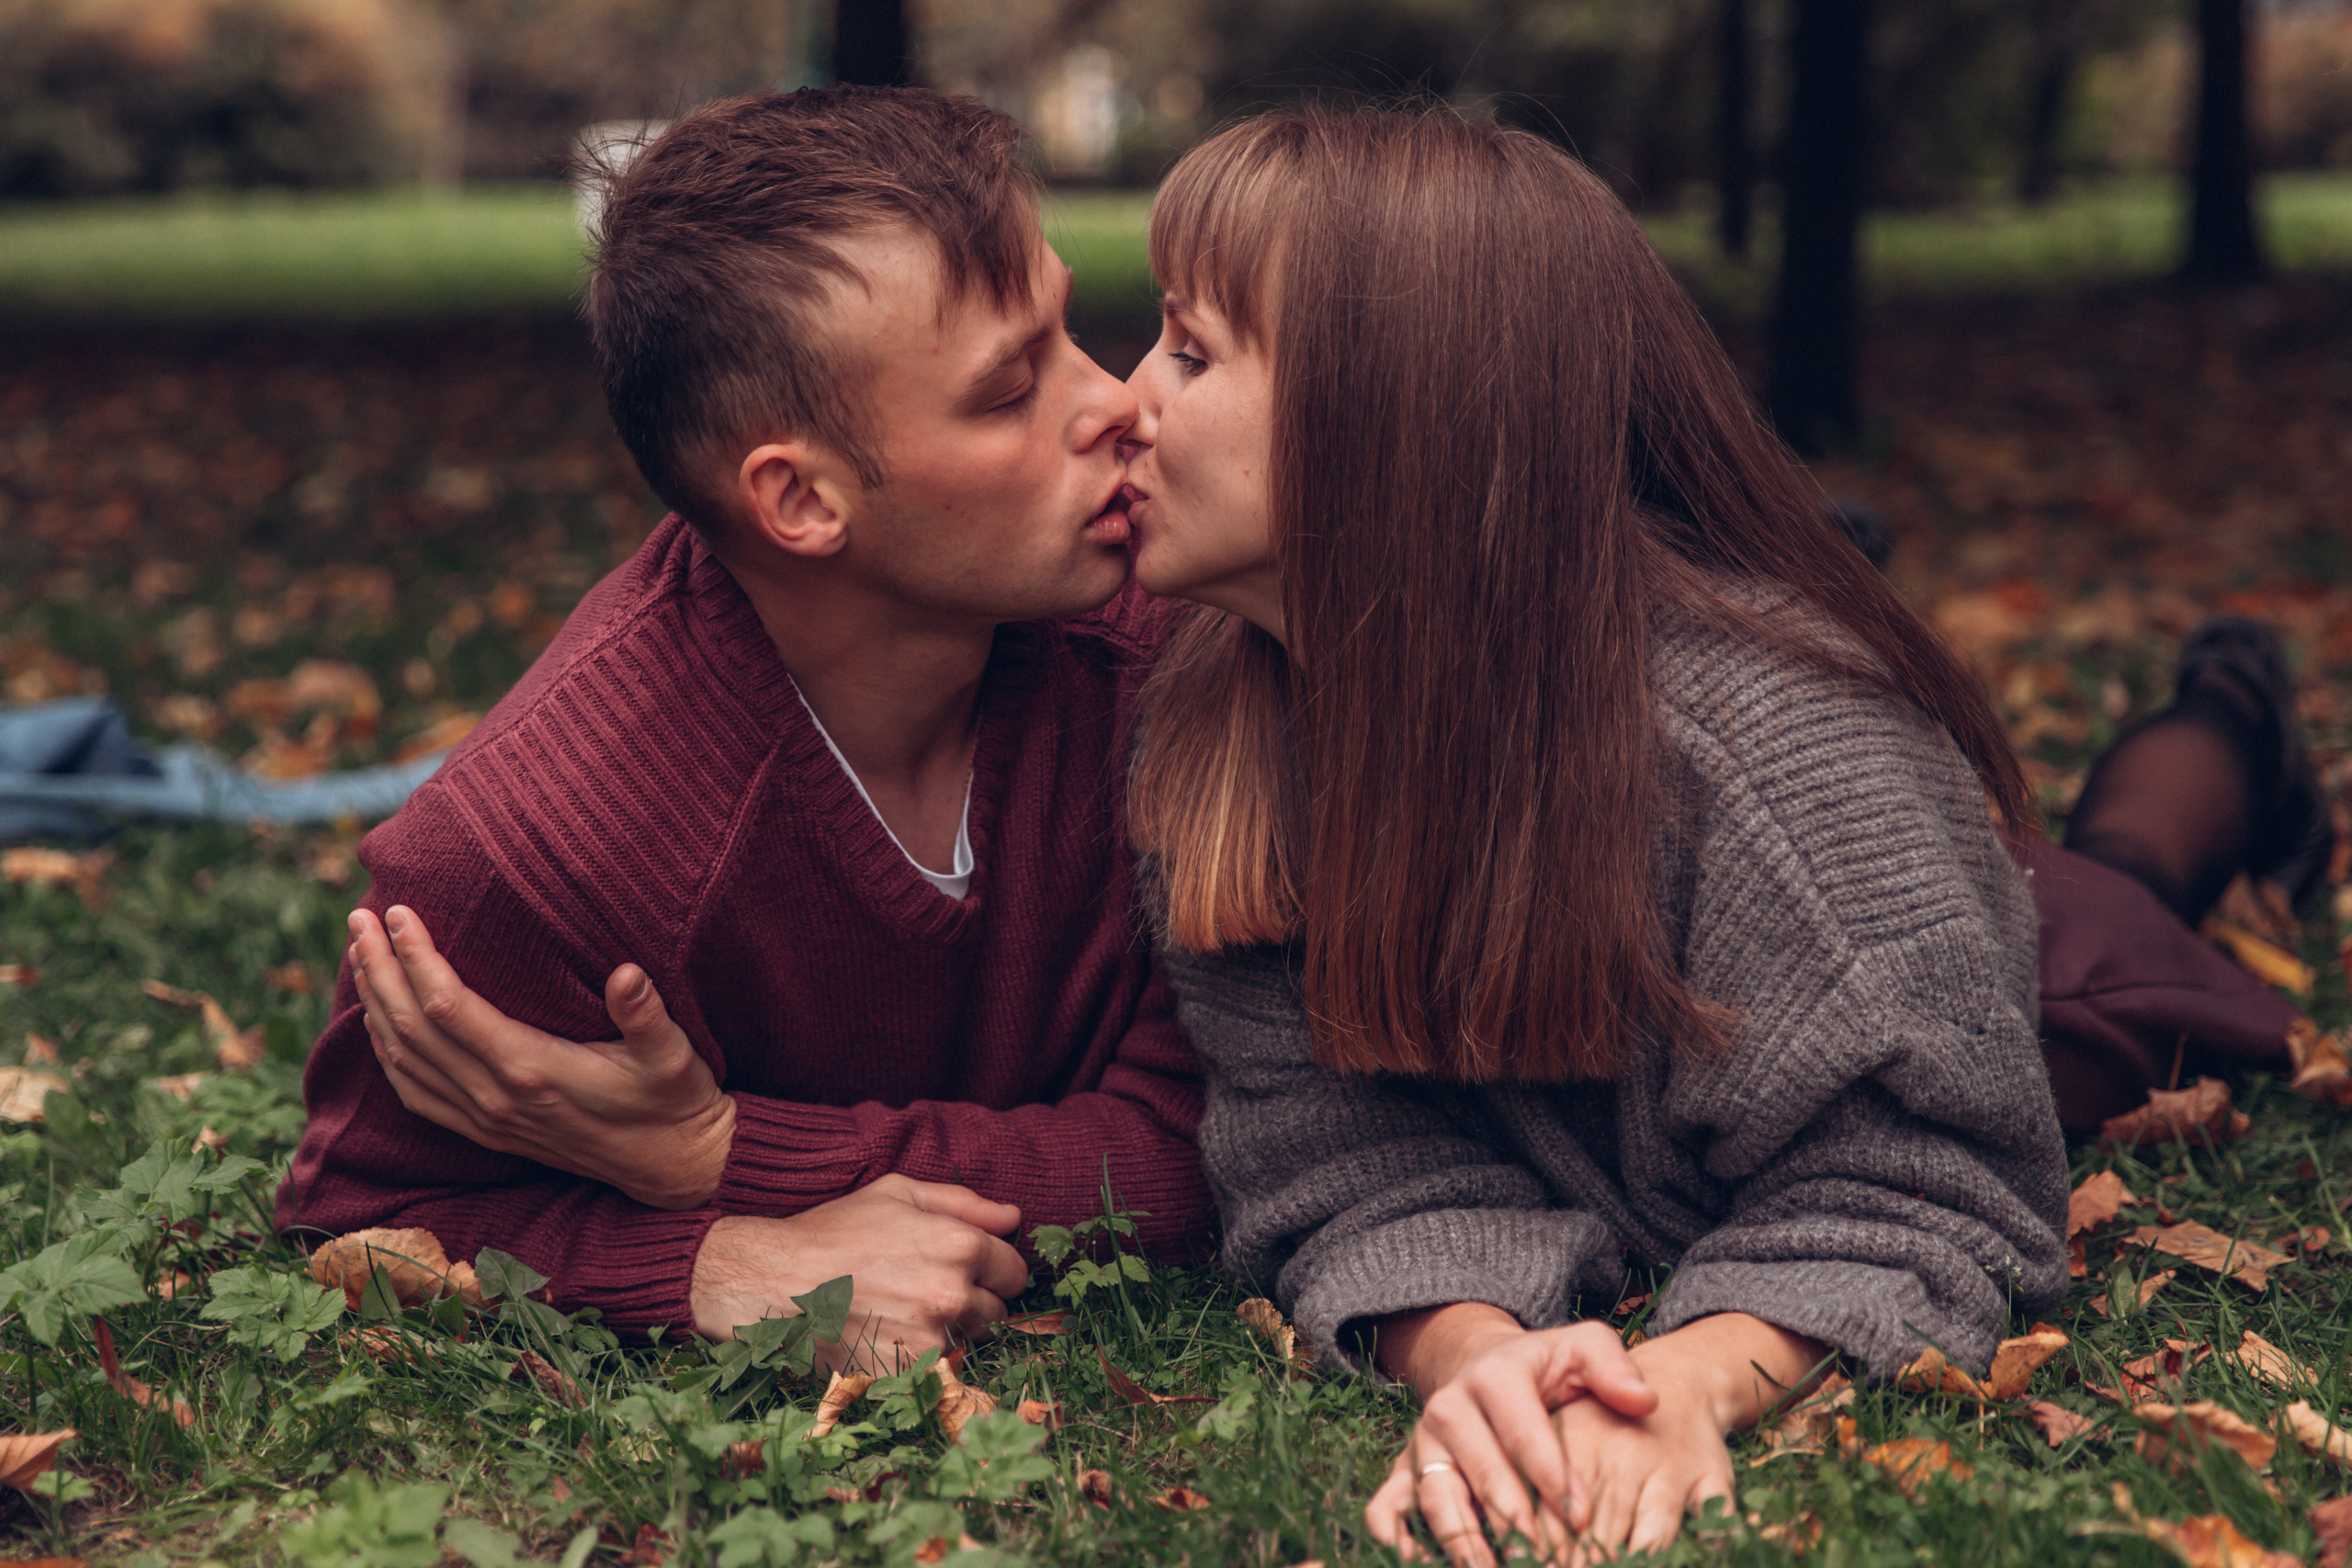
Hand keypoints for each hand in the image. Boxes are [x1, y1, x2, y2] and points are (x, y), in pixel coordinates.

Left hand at [349, 905, 733, 1210]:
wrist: (674, 1166)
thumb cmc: (675, 1100)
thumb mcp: (673, 1054)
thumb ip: (647, 1015)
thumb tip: (627, 973)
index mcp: (532, 1070)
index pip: (449, 1006)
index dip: (417, 957)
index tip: (401, 912)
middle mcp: (496, 1098)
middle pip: (411, 1027)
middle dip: (379, 968)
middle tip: (360, 918)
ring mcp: (486, 1120)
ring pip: (404, 1058)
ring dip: (375, 1004)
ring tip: (360, 954)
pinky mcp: (487, 1132)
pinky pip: (415, 1092)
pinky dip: (387, 1052)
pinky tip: (380, 1023)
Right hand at [690, 1176, 1029, 1371]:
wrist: (774, 1284)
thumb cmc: (835, 1232)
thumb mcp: (897, 1194)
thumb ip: (963, 1202)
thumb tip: (1013, 1217)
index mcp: (958, 1246)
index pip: (1014, 1272)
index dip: (994, 1269)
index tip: (969, 1269)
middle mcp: (952, 1296)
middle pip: (998, 1311)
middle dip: (974, 1301)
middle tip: (928, 1289)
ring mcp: (930, 1341)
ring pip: (971, 1343)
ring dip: (951, 1332)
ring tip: (905, 1312)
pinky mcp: (905, 1375)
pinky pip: (938, 1372)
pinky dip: (922, 1359)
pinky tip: (889, 1336)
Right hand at [1367, 1311, 1655, 1564]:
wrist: (1485, 1366)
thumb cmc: (1545, 1368)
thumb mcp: (1581, 1349)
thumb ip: (1612, 1367)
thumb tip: (1643, 1400)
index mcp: (1494, 1376)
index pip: (1525, 1434)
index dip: (1552, 1479)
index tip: (1580, 1518)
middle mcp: (1449, 1408)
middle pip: (1480, 1474)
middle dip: (1515, 1523)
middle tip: (1546, 1560)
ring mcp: (1421, 1443)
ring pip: (1436, 1496)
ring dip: (1464, 1543)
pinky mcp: (1404, 1470)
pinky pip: (1385, 1509)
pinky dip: (1397, 1541)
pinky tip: (1429, 1566)